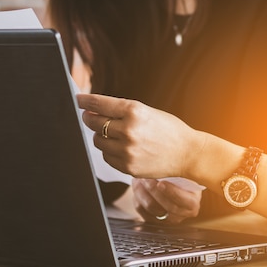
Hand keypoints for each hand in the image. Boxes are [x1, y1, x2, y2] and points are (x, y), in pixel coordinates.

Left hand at [76, 93, 204, 178]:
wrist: (188, 153)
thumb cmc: (170, 130)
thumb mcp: (148, 112)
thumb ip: (122, 111)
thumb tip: (93, 111)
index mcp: (134, 111)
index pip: (100, 104)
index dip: (86, 101)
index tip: (79, 100)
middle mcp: (129, 130)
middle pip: (94, 122)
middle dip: (90, 118)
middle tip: (90, 117)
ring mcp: (127, 150)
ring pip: (98, 141)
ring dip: (101, 136)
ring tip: (114, 135)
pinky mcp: (127, 166)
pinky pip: (107, 157)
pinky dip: (110, 151)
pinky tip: (122, 148)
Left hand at [132, 178, 201, 223]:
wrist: (165, 183)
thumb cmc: (176, 176)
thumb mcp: (181, 173)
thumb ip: (178, 172)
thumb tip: (171, 164)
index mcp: (192, 202)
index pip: (186, 202)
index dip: (173, 193)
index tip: (161, 183)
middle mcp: (182, 214)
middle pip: (167, 206)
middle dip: (155, 190)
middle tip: (147, 177)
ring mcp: (167, 219)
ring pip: (151, 207)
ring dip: (144, 190)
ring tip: (140, 178)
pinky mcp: (152, 220)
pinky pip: (141, 209)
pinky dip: (137, 195)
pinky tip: (138, 185)